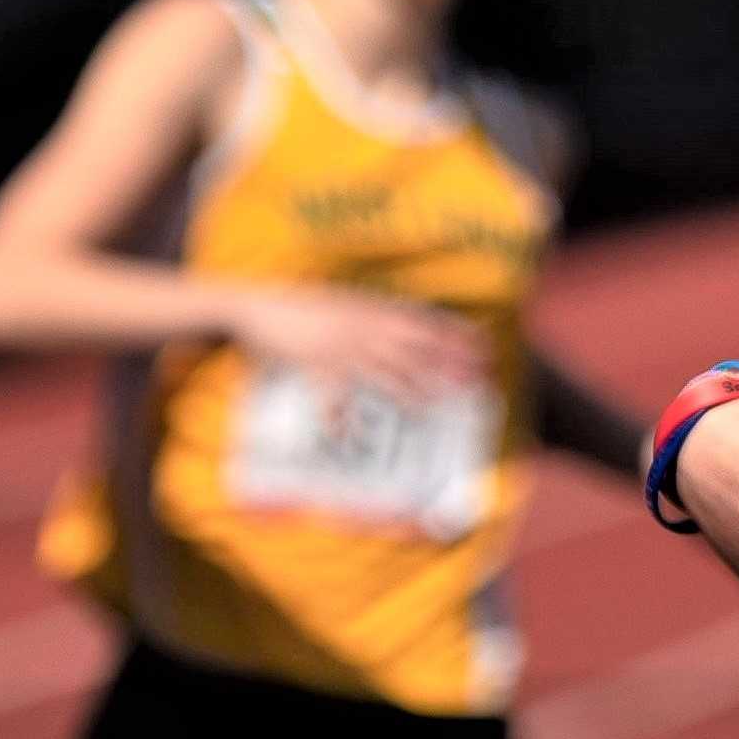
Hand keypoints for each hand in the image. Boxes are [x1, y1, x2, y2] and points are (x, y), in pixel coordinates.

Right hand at [229, 284, 484, 399]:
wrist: (253, 303)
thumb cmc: (303, 306)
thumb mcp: (346, 304)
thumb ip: (375, 314)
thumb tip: (406, 323)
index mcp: (371, 309)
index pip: (424, 321)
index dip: (455, 334)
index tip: (484, 345)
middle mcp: (360, 327)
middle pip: (413, 347)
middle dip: (446, 363)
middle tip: (476, 378)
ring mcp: (337, 346)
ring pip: (381, 370)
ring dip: (410, 388)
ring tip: (434, 404)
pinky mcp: (311, 363)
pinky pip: (328, 393)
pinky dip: (336, 416)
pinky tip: (345, 435)